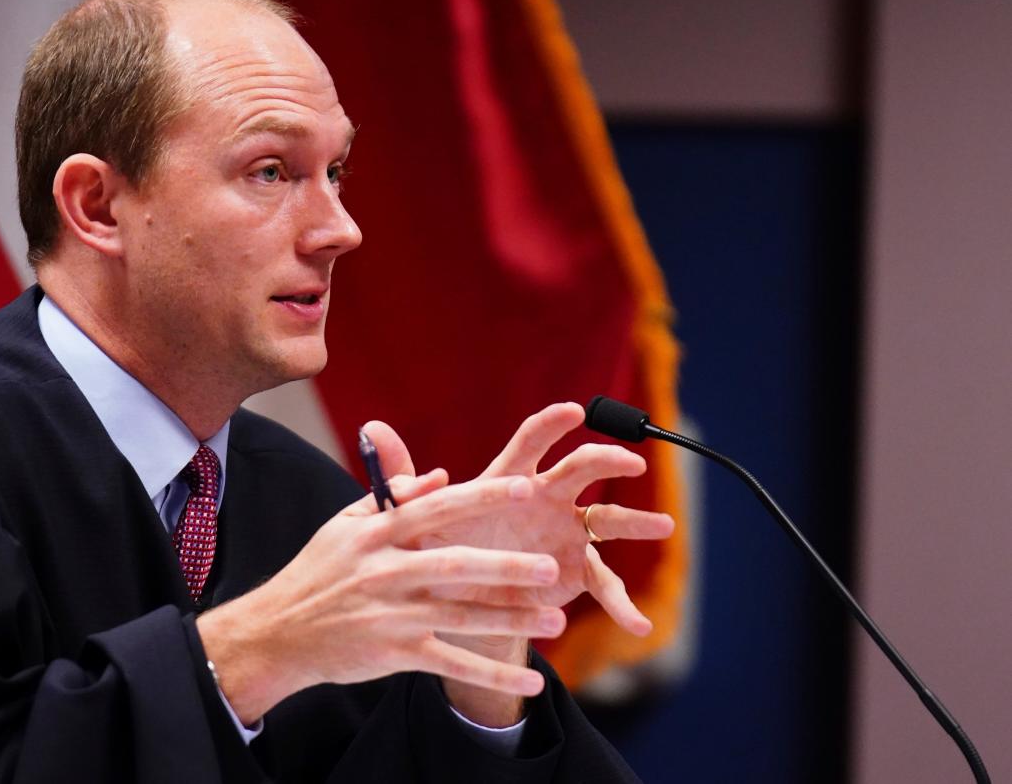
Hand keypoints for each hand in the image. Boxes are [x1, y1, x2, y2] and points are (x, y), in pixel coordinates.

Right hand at [195, 472, 570, 724]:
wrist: (278, 632)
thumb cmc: (318, 572)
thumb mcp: (345, 525)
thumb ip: (392, 498)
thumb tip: (442, 475)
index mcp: (377, 532)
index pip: (438, 508)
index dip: (482, 497)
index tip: (525, 487)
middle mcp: (386, 571)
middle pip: (455, 565)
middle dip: (505, 567)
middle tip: (551, 566)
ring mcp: (391, 615)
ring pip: (461, 617)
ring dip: (511, 620)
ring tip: (556, 619)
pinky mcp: (395, 653)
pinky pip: (452, 664)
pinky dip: (491, 674)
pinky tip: (530, 681)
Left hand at [362, 404, 673, 723]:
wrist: (459, 601)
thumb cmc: (442, 548)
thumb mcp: (419, 520)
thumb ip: (404, 478)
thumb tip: (371, 427)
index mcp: (509, 479)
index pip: (532, 442)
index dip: (551, 424)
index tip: (573, 410)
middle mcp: (546, 498)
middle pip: (581, 469)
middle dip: (606, 461)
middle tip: (630, 463)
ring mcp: (567, 532)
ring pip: (609, 519)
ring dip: (637, 520)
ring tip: (664, 525)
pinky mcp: (576, 570)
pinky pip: (605, 584)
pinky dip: (621, 603)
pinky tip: (637, 624)